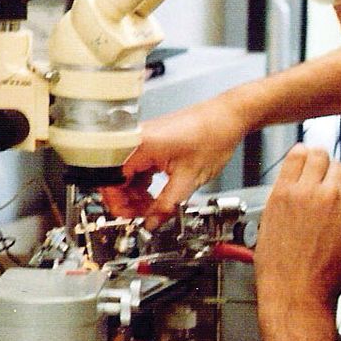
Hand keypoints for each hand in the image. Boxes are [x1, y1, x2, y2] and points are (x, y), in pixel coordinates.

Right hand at [100, 100, 245, 226]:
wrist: (228, 117)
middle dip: (128, 201)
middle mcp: (135, 139)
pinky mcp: (150, 142)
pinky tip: (157, 194)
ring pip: (127, 174)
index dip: (119, 204)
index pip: (113, 180)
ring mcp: (142, 139)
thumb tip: (152, 223)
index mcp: (140, 145)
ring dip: (137, 194)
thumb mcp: (189, 180)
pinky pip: (137, 167)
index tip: (131, 218)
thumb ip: (166, 206)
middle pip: (116, 178)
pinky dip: (144, 183)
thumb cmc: (213, 135)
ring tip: (154, 207)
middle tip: (144, 216)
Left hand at [254, 145, 340, 317]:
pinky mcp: (282, 193)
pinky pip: (293, 157)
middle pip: (336, 164)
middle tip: (324, 193)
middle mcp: (332, 192)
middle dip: (332, 176)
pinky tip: (298, 165)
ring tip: (311, 179)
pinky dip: (298, 155)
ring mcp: (304, 191)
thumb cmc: (331, 277)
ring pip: (316, 155)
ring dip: (316, 163)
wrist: (296, 291)